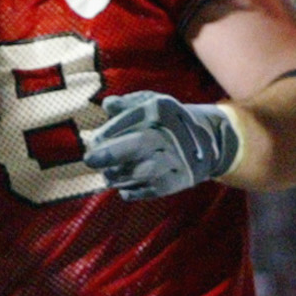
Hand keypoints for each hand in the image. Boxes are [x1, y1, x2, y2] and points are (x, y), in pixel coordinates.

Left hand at [83, 92, 241, 201]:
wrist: (206, 141)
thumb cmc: (167, 121)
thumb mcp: (151, 104)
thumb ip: (127, 104)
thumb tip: (107, 105)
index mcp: (161, 111)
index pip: (130, 120)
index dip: (108, 133)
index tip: (94, 142)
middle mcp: (171, 135)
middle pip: (138, 144)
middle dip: (108, 154)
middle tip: (90, 160)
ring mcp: (175, 160)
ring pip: (138, 172)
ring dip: (116, 175)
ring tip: (108, 174)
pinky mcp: (175, 183)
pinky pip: (145, 190)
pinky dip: (129, 190)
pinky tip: (124, 186)